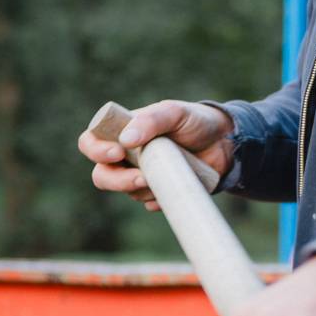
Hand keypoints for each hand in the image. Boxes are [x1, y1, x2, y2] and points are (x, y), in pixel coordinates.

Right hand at [78, 99, 234, 211]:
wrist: (224, 144)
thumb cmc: (195, 121)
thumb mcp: (175, 113)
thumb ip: (151, 120)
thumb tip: (125, 139)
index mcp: (122, 131)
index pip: (91, 141)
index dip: (96, 150)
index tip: (118, 152)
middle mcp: (126, 156)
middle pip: (102, 175)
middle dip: (118, 181)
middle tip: (142, 179)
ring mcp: (140, 175)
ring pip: (127, 192)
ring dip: (144, 189)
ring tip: (171, 173)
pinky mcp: (156, 193)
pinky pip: (148, 203)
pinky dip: (160, 198)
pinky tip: (177, 185)